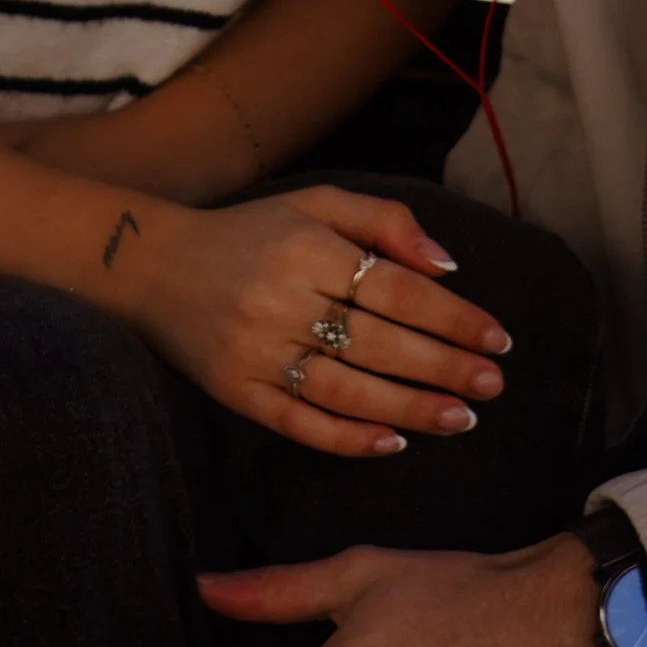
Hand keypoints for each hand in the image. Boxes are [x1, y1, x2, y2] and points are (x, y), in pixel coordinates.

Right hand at [111, 186, 510, 454]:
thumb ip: (384, 221)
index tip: (497, 338)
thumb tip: (448, 265)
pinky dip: (347, 438)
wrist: (149, 266)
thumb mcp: (315, 203)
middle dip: (444, 367)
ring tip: (459, 418)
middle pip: (379, 343)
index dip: (453, 317)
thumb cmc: (250, 232)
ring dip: (409, 408)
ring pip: (345, 390)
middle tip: (493, 385)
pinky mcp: (233, 392)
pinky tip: (392, 444)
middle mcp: (280, 300)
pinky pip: (297, 423)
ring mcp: (254, 352)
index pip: (397, 289)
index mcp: (306, 248)